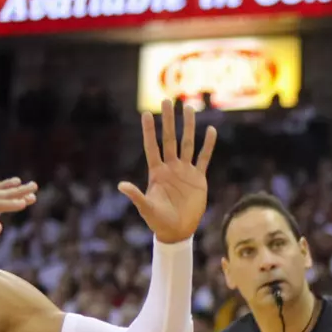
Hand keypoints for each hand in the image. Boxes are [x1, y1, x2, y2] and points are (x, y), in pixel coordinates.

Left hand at [120, 99, 215, 243]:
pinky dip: (208, 145)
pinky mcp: (199, 178)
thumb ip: (136, 196)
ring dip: (189, 127)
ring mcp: (185, 171)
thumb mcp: (146, 208)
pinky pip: (204, 158)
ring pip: (188, 144)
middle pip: (170, 139)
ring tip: (189, 109)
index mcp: (156, 172)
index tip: (146, 113)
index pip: (152, 147)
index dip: (149, 131)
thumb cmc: (158, 221)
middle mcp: (171, 168)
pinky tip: (210, 131)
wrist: (178, 231)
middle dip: (169, 120)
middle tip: (167, 101)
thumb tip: (121, 185)